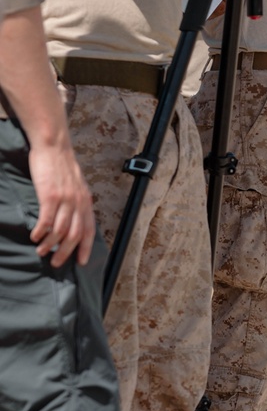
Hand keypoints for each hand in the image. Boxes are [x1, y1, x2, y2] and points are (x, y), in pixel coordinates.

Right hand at [27, 140, 95, 267]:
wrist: (53, 146)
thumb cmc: (62, 165)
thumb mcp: (77, 185)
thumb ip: (78, 201)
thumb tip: (75, 218)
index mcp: (86, 201)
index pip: (89, 230)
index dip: (85, 248)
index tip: (80, 262)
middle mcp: (78, 203)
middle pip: (74, 235)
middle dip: (65, 252)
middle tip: (55, 263)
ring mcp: (65, 200)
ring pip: (59, 231)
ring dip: (49, 245)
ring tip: (41, 252)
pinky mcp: (50, 196)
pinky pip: (46, 221)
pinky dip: (40, 232)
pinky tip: (34, 237)